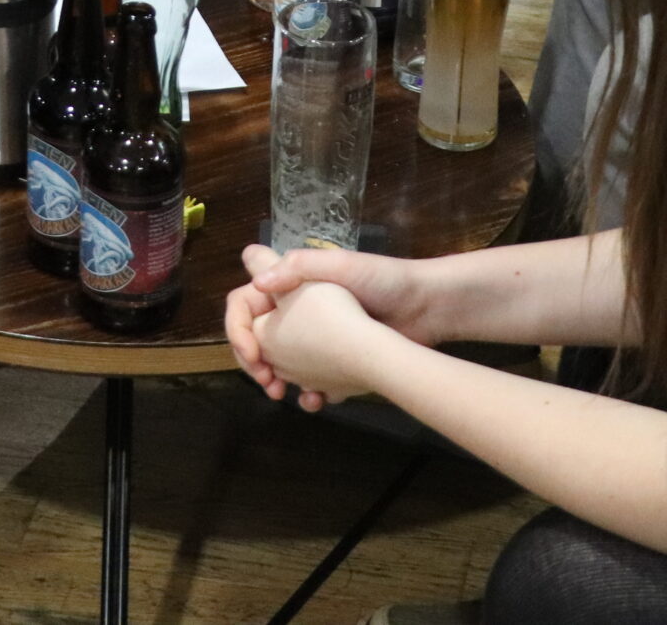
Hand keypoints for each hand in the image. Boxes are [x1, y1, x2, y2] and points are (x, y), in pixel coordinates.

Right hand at [250, 278, 388, 410]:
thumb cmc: (383, 280)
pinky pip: (313, 380)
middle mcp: (300, 309)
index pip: (247, 301)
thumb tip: (257, 282)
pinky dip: (310, 393)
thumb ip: (297, 268)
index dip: (239, 327)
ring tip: (284, 395)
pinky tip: (317, 401)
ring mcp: (319, 337)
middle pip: (260, 338)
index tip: (252, 353)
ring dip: (278, 381)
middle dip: (256, 361)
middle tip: (266, 382)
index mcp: (293, 284)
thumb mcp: (340, 265)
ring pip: (283, 363)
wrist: (427, 307)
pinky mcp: (339, 359)